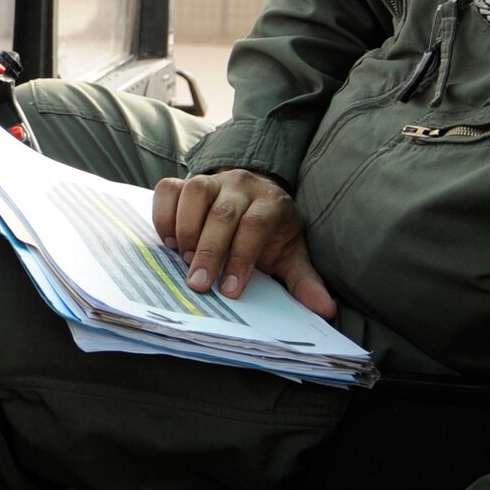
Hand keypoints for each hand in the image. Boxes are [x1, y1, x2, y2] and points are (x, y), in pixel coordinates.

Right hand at [151, 169, 336, 317]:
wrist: (256, 195)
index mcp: (271, 203)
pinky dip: (164, 215)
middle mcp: (241, 186)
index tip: (231, 290)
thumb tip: (326, 310)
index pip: (254, 226)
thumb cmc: (271, 232)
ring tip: (184, 259)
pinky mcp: (186, 180)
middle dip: (209, 251)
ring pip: (194, 192)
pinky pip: (168, 188)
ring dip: (186, 229)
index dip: (241, 258)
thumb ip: (304, 281)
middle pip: (223, 213)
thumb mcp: (290, 255)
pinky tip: (170, 241)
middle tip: (198, 284)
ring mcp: (212, 180)